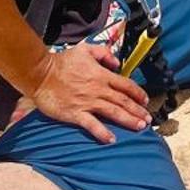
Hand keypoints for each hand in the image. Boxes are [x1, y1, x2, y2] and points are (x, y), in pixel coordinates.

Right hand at [30, 40, 150, 143]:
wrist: (40, 74)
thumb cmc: (62, 61)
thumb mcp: (86, 49)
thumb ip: (104, 54)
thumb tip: (117, 63)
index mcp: (102, 75)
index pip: (125, 85)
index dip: (138, 93)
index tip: (146, 101)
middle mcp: (98, 89)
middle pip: (123, 101)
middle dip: (138, 110)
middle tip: (148, 120)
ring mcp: (87, 102)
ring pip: (113, 112)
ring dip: (128, 120)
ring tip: (140, 127)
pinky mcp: (75, 114)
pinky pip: (92, 125)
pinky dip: (102, 132)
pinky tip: (111, 139)